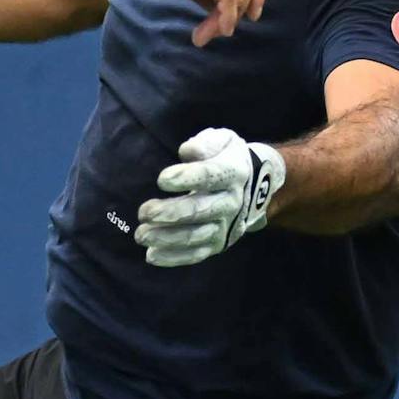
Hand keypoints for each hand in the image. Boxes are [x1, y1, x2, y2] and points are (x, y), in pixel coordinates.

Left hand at [136, 128, 285, 266]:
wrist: (257, 187)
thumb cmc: (228, 159)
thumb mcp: (224, 141)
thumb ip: (206, 143)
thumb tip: (187, 151)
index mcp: (233, 173)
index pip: (210, 176)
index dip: (186, 178)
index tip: (161, 179)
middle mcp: (231, 202)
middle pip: (200, 210)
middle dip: (170, 213)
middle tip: (143, 212)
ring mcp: (225, 226)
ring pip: (195, 236)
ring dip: (166, 237)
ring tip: (141, 234)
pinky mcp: (218, 244)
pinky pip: (196, 254)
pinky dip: (174, 258)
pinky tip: (152, 255)